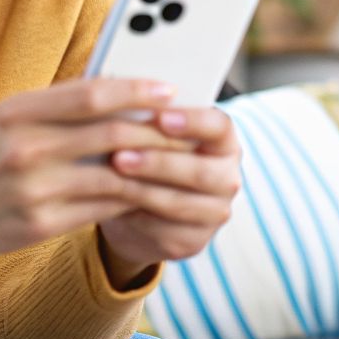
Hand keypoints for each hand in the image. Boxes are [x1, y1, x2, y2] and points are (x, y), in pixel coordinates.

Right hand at [0, 78, 183, 267]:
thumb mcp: (6, 116)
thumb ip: (58, 102)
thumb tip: (118, 85)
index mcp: (17, 112)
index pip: (92, 93)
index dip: (138, 90)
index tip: (169, 89)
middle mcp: (25, 149)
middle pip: (113, 135)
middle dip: (158, 132)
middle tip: (187, 128)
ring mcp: (35, 190)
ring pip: (116, 176)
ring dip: (154, 168)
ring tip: (179, 161)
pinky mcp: (42, 226)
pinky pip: (104, 208)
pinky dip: (133, 198)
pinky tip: (150, 190)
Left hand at [95, 105, 240, 273]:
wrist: (139, 210)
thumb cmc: (146, 156)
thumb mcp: (151, 135)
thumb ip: (148, 120)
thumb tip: (122, 96)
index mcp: (223, 143)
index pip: (219, 128)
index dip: (193, 122)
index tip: (161, 117)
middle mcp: (227, 178)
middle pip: (201, 171)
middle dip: (158, 163)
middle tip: (119, 154)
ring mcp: (214, 213)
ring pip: (180, 204)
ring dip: (142, 190)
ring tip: (111, 176)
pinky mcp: (193, 242)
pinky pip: (164, 231)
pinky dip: (135, 218)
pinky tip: (111, 204)